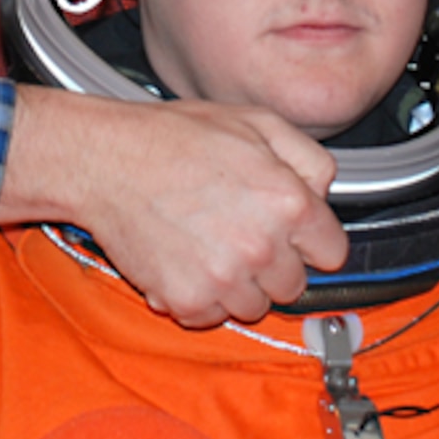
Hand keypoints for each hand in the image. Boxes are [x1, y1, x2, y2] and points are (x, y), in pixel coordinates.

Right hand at [0, 86, 346, 327]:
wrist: (106, 161)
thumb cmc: (172, 138)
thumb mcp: (253, 121)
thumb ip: (307, 158)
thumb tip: (324, 193)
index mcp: (287, 201)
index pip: (332, 253)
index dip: (308, 239)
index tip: (287, 232)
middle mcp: (262, 246)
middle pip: (293, 285)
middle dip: (271, 263)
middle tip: (235, 231)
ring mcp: (224, 279)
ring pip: (254, 307)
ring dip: (236, 284)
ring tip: (206, 244)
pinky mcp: (188, 300)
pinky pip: (210, 317)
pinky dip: (198, 296)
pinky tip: (182, 258)